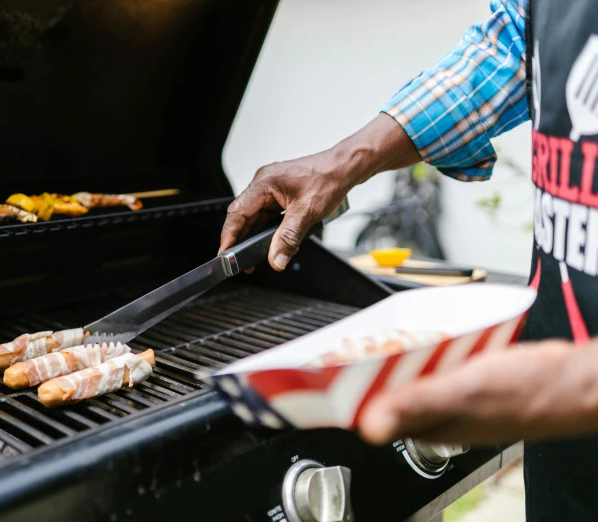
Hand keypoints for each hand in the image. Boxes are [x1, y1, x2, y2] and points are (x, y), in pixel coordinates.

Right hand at [219, 114, 420, 270]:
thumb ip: (288, 239)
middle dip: (240, 239)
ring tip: (255, 256)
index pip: (237, 212)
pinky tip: (272, 242)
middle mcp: (263, 183)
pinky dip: (267, 230)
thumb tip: (275, 259)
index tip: (225, 253)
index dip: (229, 235)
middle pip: (243, 215)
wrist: (345, 168)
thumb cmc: (328, 179)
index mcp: (264, 182)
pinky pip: (266, 215)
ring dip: (255, 236)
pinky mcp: (279, 194)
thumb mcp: (307, 213)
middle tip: (239, 261)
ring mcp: (270, 188)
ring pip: (255, 217)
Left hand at [357, 340, 597, 444]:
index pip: (371, 415)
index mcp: (431, 426)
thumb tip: (367, 426)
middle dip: (360, 375)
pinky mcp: (472, 379)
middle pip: (386, 395)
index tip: (319, 377)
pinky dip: (421, 354)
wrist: (580, 379)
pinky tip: (420, 338)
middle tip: (339, 350)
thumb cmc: (529, 390)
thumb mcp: (463, 391)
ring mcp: (457, 398)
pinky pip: (434, 366)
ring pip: (409, 380)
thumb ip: (414, 404)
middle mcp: (440, 416)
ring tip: (370, 339)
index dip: (343, 397)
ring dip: (389, 362)